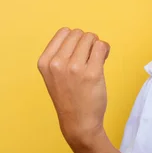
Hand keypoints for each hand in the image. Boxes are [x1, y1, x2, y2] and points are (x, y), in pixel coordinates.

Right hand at [37, 28, 110, 150]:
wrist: (78, 121)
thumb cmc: (69, 95)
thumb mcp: (54, 73)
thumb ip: (62, 54)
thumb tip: (84, 36)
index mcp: (45, 61)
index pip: (64, 32)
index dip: (75, 39)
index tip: (78, 52)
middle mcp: (57, 63)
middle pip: (79, 33)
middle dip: (87, 42)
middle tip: (88, 58)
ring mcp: (74, 68)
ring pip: (92, 37)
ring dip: (97, 46)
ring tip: (95, 60)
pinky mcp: (92, 73)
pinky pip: (102, 46)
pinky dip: (105, 50)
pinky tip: (102, 61)